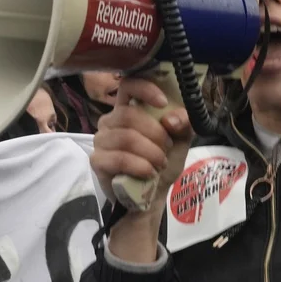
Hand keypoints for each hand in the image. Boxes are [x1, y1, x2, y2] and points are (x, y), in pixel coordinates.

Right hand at [91, 76, 192, 261]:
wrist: (150, 196)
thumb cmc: (162, 162)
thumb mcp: (180, 141)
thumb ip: (183, 125)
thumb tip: (172, 120)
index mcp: (128, 109)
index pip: (128, 85)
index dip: (144, 89)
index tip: (163, 102)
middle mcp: (110, 120)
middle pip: (129, 115)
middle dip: (155, 133)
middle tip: (167, 149)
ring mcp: (101, 140)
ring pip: (126, 137)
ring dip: (150, 152)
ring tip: (160, 163)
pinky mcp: (97, 161)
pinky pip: (118, 158)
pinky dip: (139, 166)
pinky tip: (149, 173)